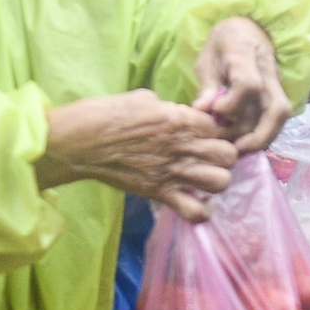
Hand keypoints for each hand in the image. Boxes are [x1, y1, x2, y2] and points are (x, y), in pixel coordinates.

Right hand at [34, 90, 237, 222]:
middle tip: (208, 157)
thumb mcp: (143, 98)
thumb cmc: (107, 114)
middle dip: (223, 155)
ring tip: (203, 179)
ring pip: (220, 182)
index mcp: (179, 119)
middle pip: (227, 154)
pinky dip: (200, 210)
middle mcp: (181, 146)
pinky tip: (195, 201)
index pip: (217, 126)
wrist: (82, 142)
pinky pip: (195, 211)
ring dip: (216, 181)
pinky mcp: (160, 193)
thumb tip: (177, 114)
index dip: (213, 130)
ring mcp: (172, 172)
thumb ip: (168, 108)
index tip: (202, 134)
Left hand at [193, 16, 292, 153]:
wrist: (248, 29)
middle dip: (257, 135)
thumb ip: (206, 85)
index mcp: (244, 54)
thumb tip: (200, 110)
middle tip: (235, 148)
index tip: (215, 112)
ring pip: (281, 116)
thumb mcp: (207, 59)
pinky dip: (265, 134)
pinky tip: (247, 142)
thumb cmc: (222, 45)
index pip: (248, 83)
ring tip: (240, 149)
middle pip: (275, 107)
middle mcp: (267, 70)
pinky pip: (278, 118)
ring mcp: (277, 83)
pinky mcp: (279, 93)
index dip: (233, 103)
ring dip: (263, 138)